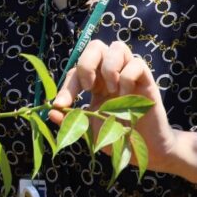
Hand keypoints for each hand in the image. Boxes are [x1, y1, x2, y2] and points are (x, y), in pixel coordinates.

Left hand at [47, 39, 196, 182]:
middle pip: (95, 46)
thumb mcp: (88, 130)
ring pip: (117, 46)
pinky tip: (127, 97)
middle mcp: (111, 74)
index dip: (66, 86)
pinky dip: (128, 78)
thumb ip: (70, 120)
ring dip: (109, 68)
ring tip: (111, 90)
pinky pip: (136, 63)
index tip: (60, 104)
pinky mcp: (147, 80)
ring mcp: (129, 74)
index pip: (76, 70)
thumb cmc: (116, 137)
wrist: (143, 150)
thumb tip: (50, 112)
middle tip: (89, 88)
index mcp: (95, 82)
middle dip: (86, 63)